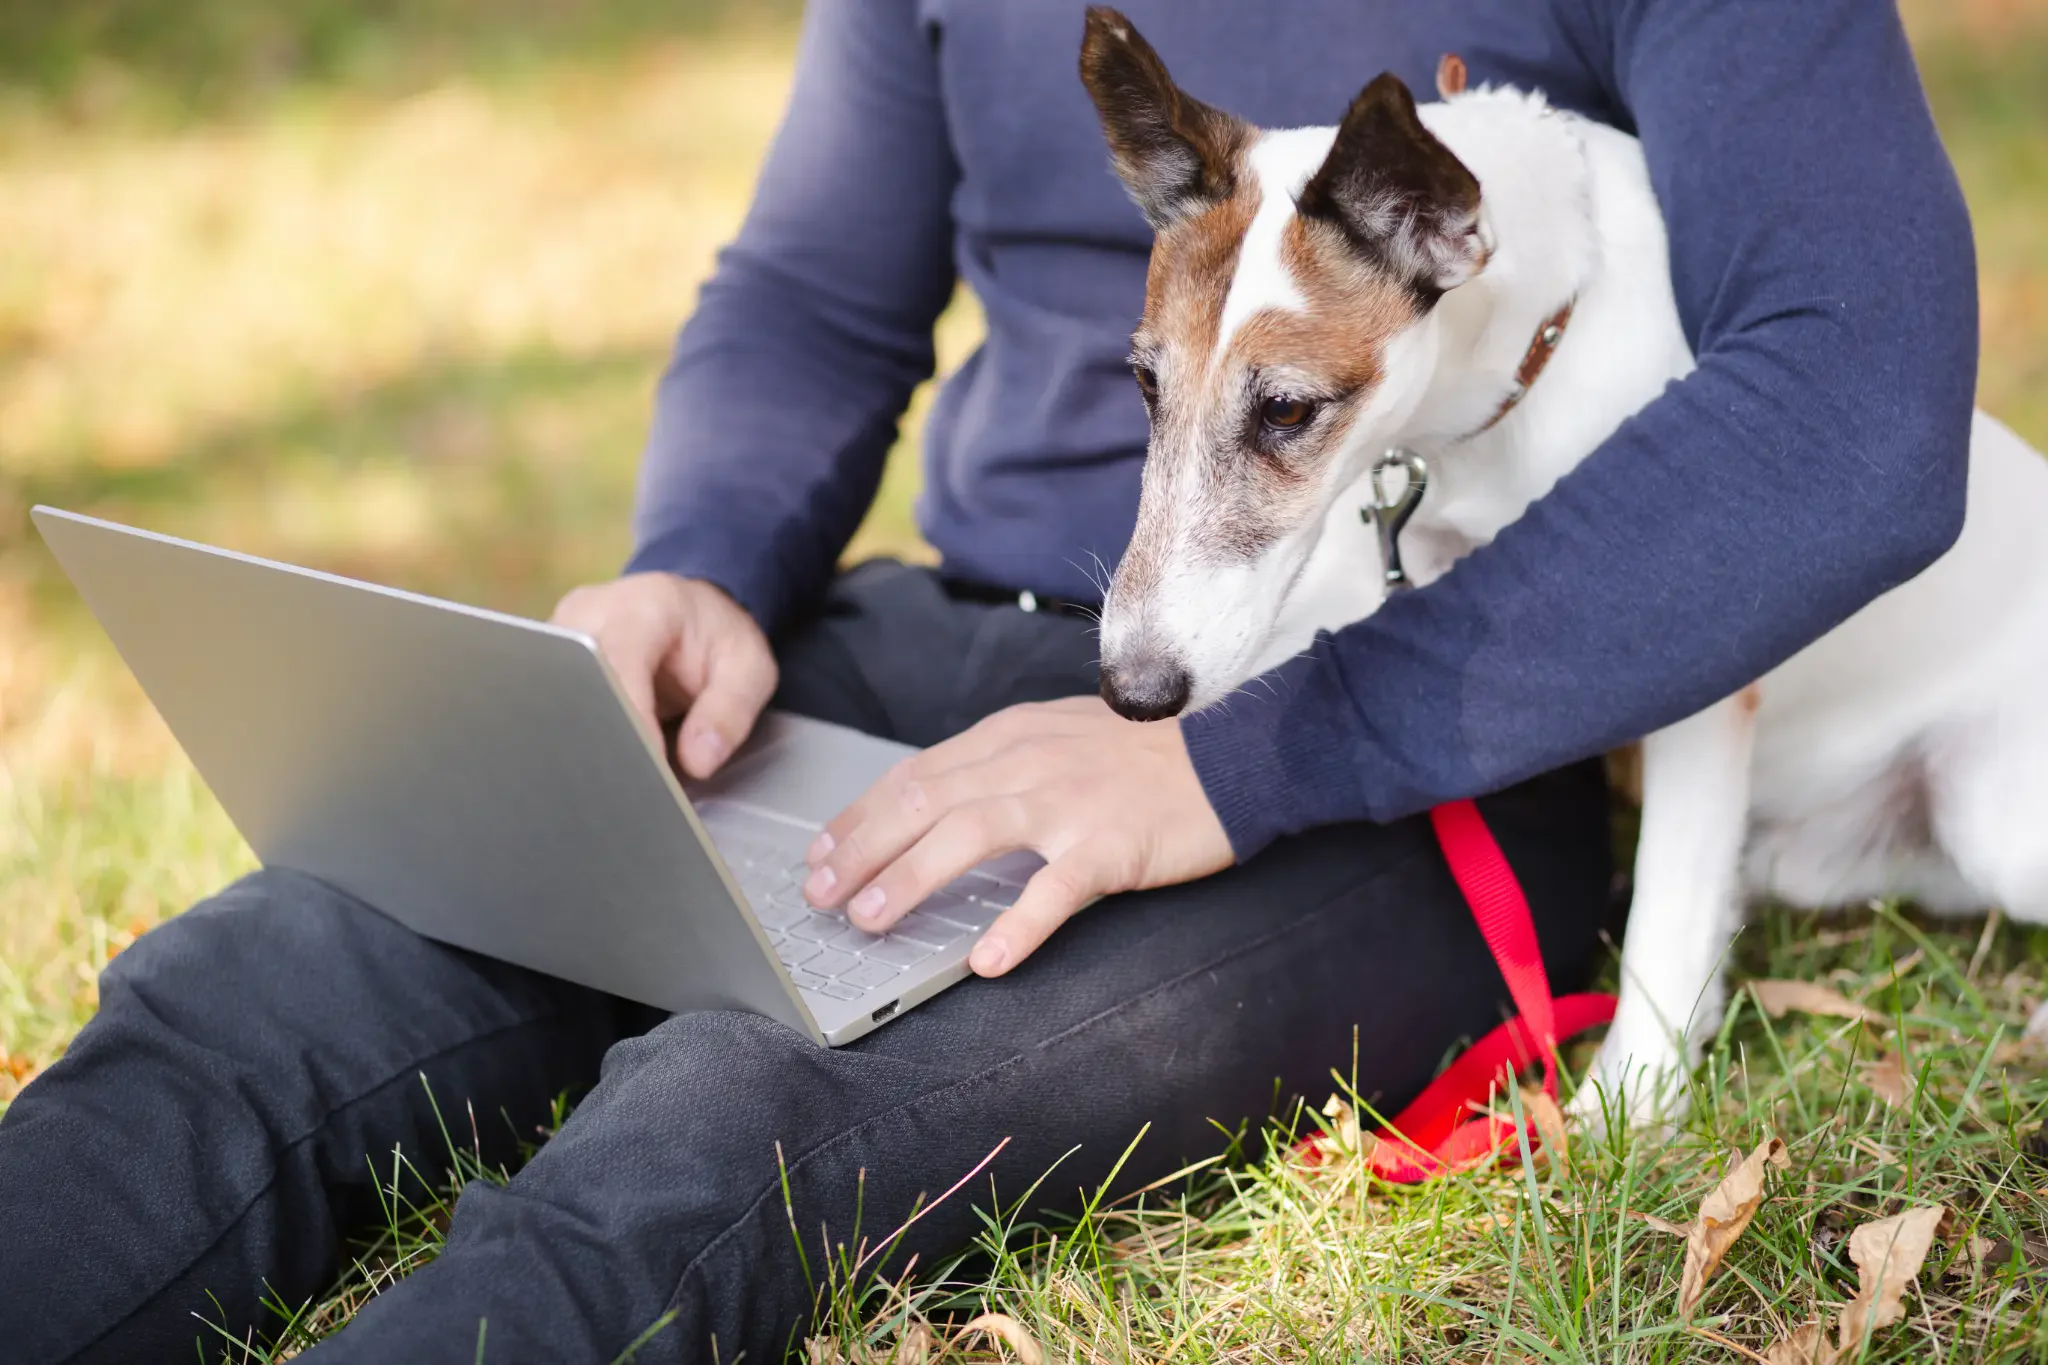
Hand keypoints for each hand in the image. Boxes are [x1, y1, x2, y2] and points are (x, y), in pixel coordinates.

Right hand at [550, 572, 775, 778]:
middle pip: (575, 680)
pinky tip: (597, 765)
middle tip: (629, 786)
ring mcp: (559, 636)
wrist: (691, 613)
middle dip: (600, 736)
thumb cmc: (719, 637)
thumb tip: (697, 763)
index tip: (648, 765)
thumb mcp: (750, 668)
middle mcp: (589, 613)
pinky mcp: (546, 661)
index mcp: (644, 606)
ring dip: (583, 739)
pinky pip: (550, 702)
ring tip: (615, 778)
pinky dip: (574, 735)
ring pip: (553, 695)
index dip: (630, 717)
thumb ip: (730, 711)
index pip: (620, 661)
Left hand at [800, 696, 1232, 975]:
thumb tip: (938, 805)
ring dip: (909, 880)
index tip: (818, 854)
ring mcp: (1068, 803)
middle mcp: (1028, 763)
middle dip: (859, 851)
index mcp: (1011, 737)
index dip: (858, 818)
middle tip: (817, 895)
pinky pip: (1055, 890)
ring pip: (967, 835)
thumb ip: (1001, 764)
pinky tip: (988, 960)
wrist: (1237, 754)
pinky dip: (1018, 925)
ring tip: (869, 920)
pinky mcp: (1110, 845)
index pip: (913, 776)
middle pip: (922, 803)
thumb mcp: (1060, 736)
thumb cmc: (1147, 755)